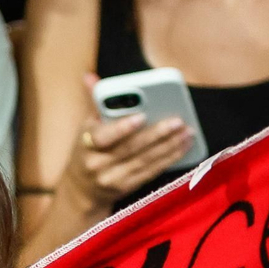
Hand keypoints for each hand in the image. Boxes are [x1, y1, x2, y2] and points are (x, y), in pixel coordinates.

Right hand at [62, 74, 193, 210]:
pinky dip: (169, 159)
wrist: (81, 190)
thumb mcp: (86, 128)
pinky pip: (151, 172)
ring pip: (145, 161)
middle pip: (130, 148)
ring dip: (169, 146)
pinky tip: (183, 147)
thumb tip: (90, 76)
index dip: (122, 128)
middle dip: (157, 134)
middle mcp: (97, 164)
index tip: (141, 116)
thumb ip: (94, 103)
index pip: (103, 137)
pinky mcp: (126, 188)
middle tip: (178, 121)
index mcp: (86, 143)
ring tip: (187, 132)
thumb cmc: (87, 151)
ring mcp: (112, 179)